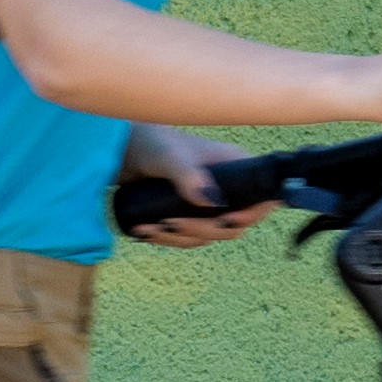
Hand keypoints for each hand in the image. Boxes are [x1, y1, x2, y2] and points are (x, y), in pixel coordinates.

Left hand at [120, 123, 263, 247]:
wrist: (119, 146)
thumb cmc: (148, 141)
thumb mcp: (169, 156)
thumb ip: (188, 174)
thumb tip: (213, 203)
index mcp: (234, 167)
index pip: (261, 198)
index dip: (251, 215)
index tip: (227, 220)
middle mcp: (225, 187)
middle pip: (232, 225)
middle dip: (203, 230)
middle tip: (171, 223)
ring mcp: (205, 202)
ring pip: (207, 234)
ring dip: (180, 238)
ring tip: (150, 229)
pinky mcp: (185, 212)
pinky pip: (187, 236)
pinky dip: (168, 239)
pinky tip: (146, 234)